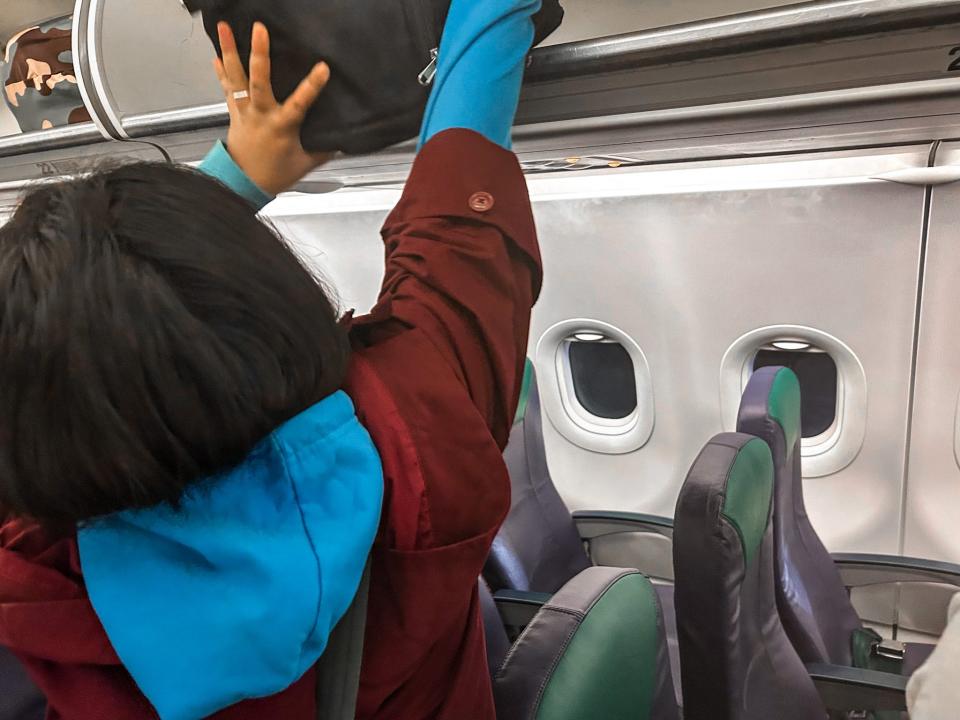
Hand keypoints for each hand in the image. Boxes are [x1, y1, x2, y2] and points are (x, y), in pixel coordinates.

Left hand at [213, 21, 331, 195]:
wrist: (242, 185)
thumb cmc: (274, 175)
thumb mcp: (305, 164)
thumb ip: (323, 149)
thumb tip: (342, 138)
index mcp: (282, 127)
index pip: (300, 103)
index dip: (312, 85)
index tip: (323, 68)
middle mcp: (261, 115)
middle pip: (259, 82)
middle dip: (260, 54)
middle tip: (259, 30)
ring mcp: (244, 112)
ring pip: (236, 78)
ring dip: (229, 51)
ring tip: (224, 28)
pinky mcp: (234, 112)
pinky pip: (226, 88)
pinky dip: (221, 70)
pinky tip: (216, 52)